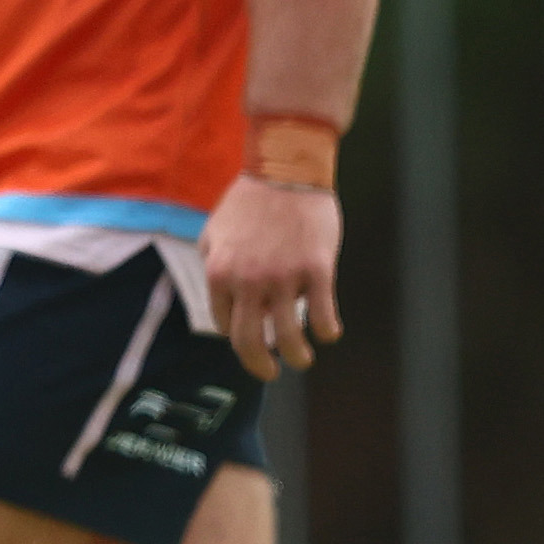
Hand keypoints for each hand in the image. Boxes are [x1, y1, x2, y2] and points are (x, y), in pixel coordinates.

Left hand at [201, 175, 345, 376]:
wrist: (285, 170)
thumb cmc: (250, 201)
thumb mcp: (215, 231)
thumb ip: (215, 264)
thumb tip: (221, 296)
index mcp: (219, 273)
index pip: (224, 323)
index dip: (238, 335)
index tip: (250, 338)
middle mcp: (247, 281)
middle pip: (248, 341)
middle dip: (259, 365)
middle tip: (269, 373)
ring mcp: (283, 278)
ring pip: (287, 336)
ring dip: (296, 357)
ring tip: (302, 360)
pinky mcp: (317, 270)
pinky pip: (322, 314)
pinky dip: (326, 330)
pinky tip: (328, 333)